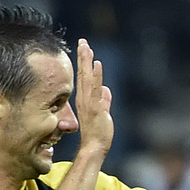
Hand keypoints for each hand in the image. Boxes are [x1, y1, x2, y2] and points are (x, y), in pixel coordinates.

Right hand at [76, 38, 113, 155]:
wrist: (94, 148)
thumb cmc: (98, 134)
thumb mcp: (103, 114)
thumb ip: (105, 101)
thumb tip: (107, 90)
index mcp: (84, 99)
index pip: (84, 78)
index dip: (84, 63)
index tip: (84, 49)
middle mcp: (84, 99)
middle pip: (83, 74)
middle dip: (82, 57)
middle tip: (82, 41)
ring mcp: (88, 103)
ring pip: (87, 78)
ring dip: (86, 61)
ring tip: (86, 47)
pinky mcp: (95, 108)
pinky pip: (95, 89)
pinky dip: (96, 75)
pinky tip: (96, 64)